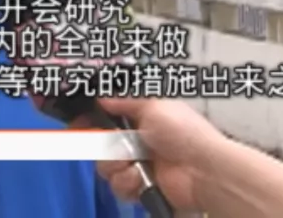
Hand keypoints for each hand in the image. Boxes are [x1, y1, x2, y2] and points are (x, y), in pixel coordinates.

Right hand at [72, 97, 222, 211]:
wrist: (203, 171)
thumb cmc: (184, 133)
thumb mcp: (153, 105)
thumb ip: (124, 99)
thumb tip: (102, 95)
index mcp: (141, 117)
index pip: (106, 116)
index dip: (91, 120)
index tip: (79, 122)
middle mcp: (137, 140)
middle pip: (100, 143)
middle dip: (104, 145)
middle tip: (114, 145)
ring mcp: (138, 165)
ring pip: (105, 166)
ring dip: (117, 165)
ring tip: (134, 163)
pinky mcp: (140, 186)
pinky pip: (117, 185)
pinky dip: (127, 182)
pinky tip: (141, 178)